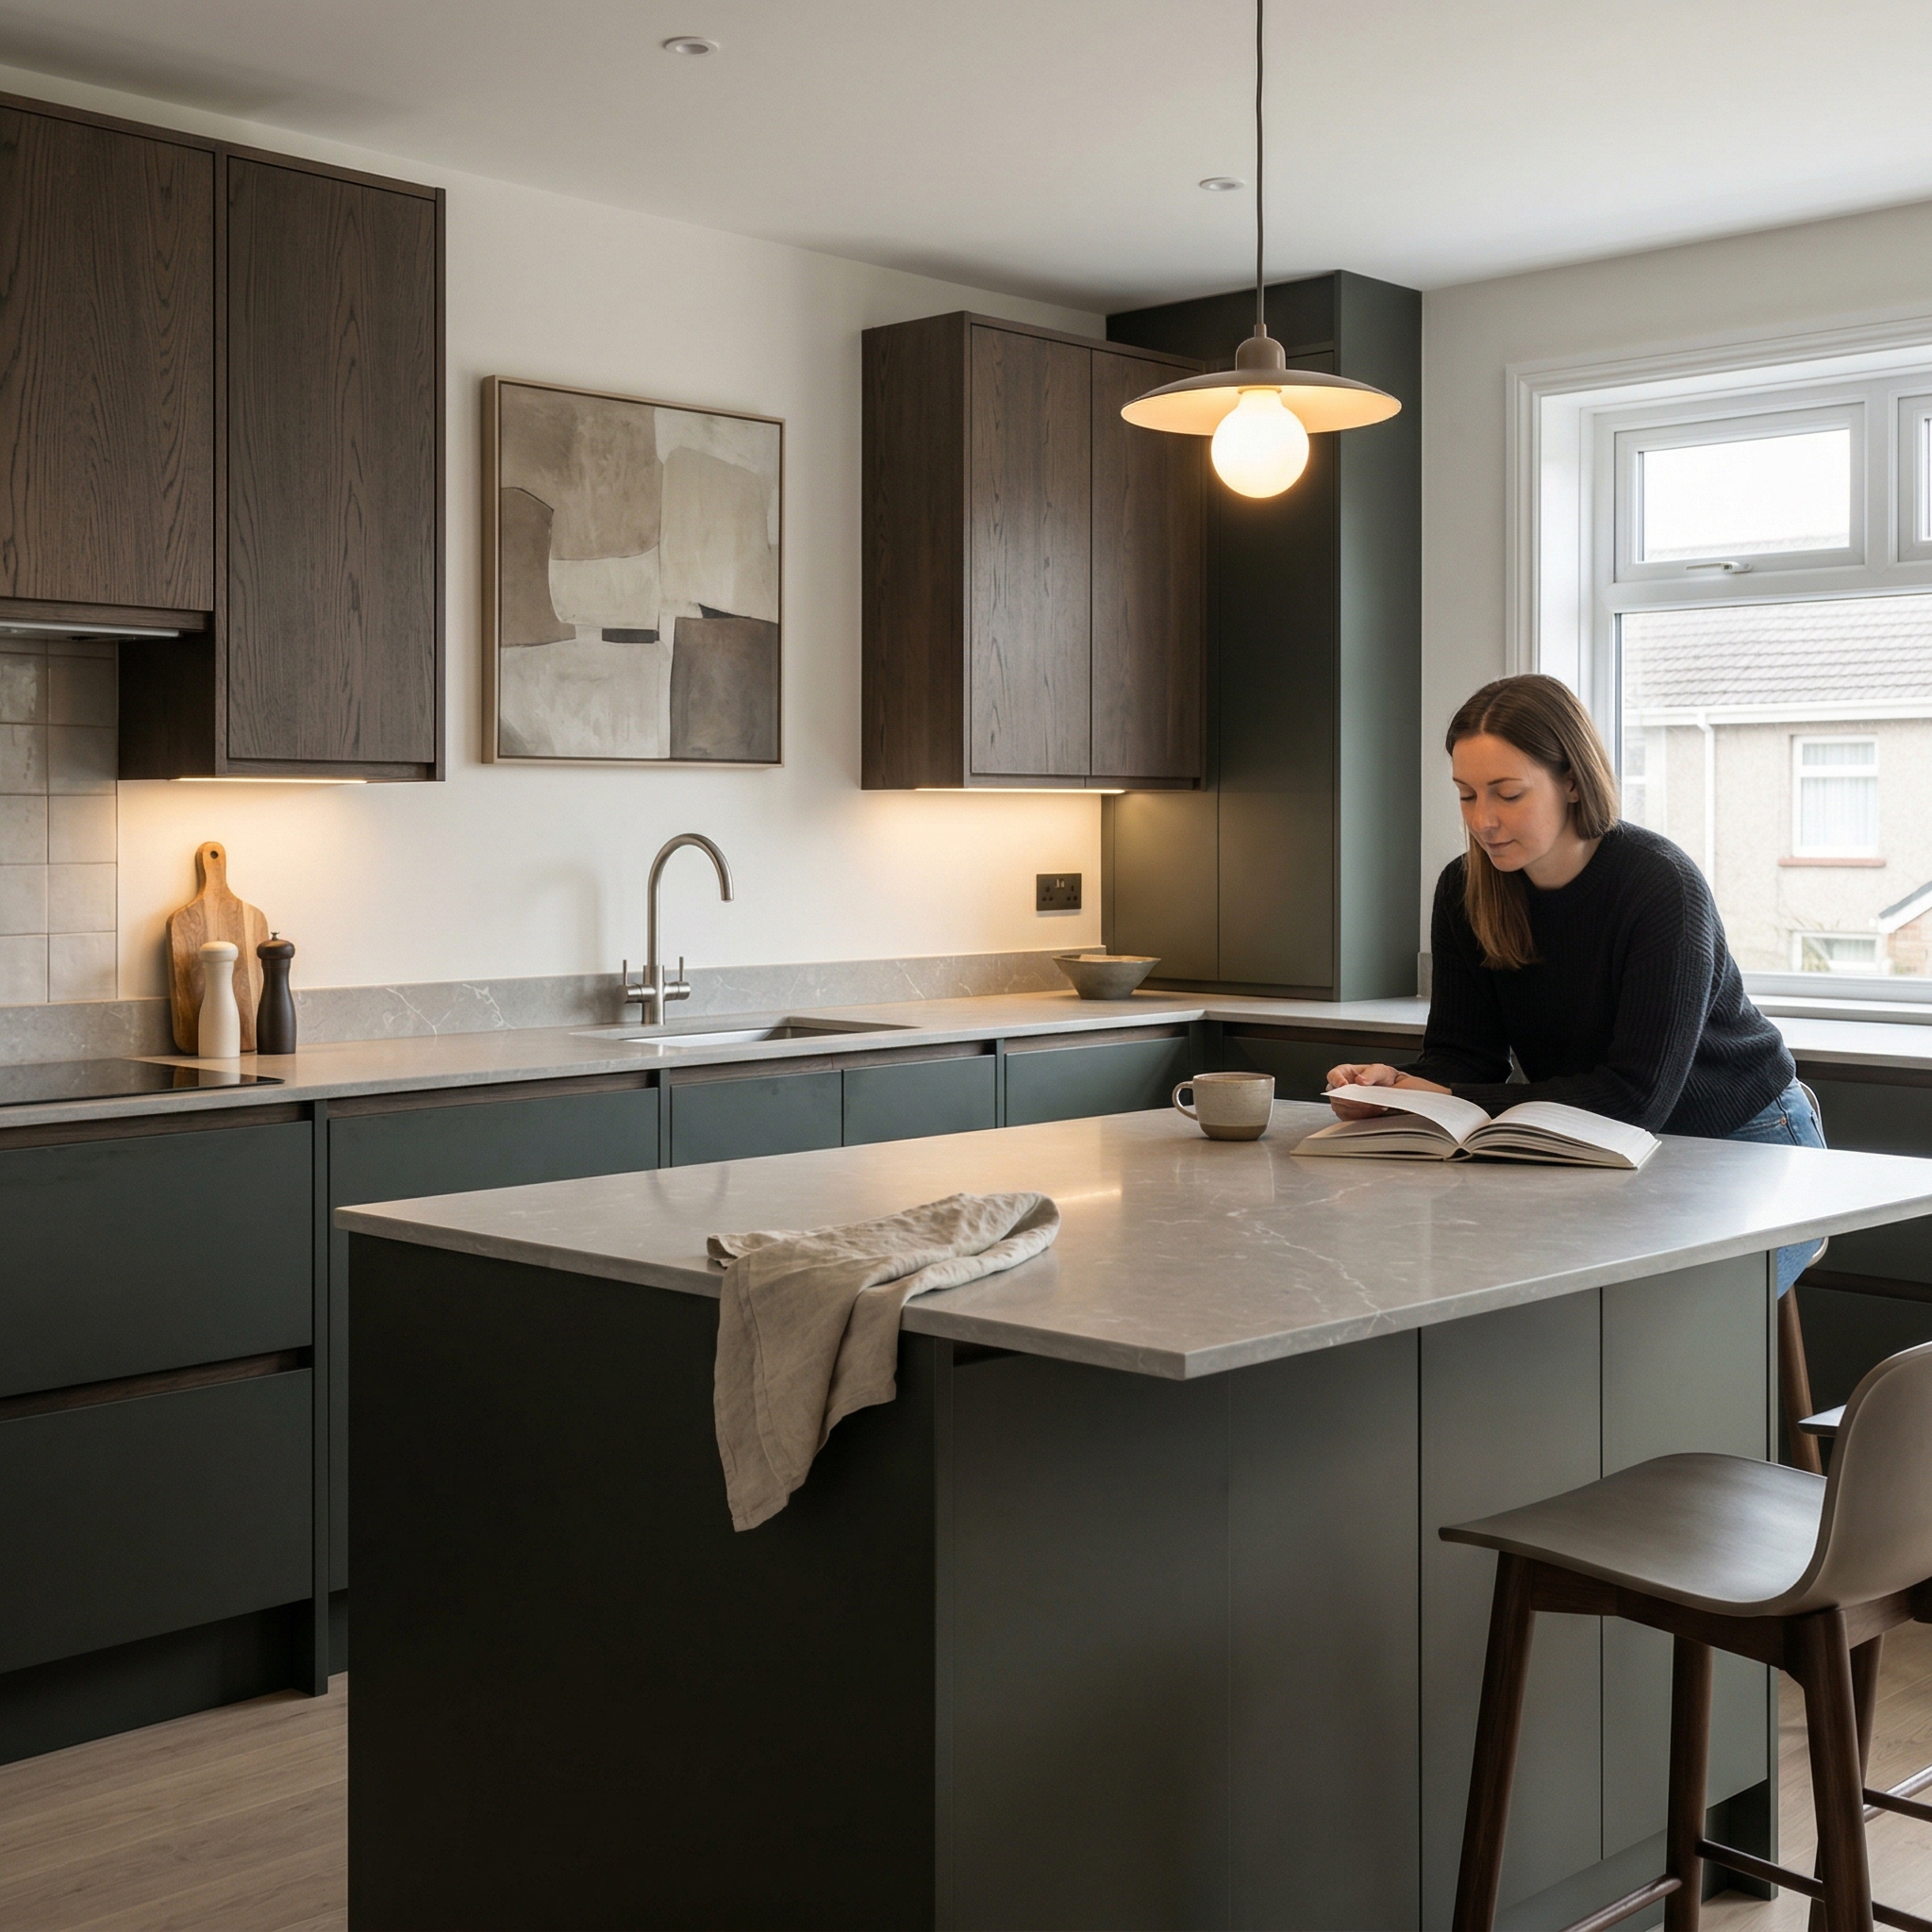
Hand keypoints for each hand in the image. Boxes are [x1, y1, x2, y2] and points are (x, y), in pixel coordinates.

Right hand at [1325, 1062, 1450, 1119]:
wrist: (1393, 1092)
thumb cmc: (1385, 1078)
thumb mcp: (1381, 1070)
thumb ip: (1371, 1073)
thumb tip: (1360, 1081)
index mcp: (1344, 1073)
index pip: (1333, 1076)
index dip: (1336, 1081)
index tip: (1344, 1086)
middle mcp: (1340, 1088)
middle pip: (1337, 1096)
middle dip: (1353, 1099)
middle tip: (1369, 1100)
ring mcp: (1343, 1103)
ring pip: (1342, 1109)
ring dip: (1359, 1109)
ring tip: (1377, 1106)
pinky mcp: (1349, 1115)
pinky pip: (1349, 1119)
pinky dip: (1362, 1116)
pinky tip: (1375, 1112)